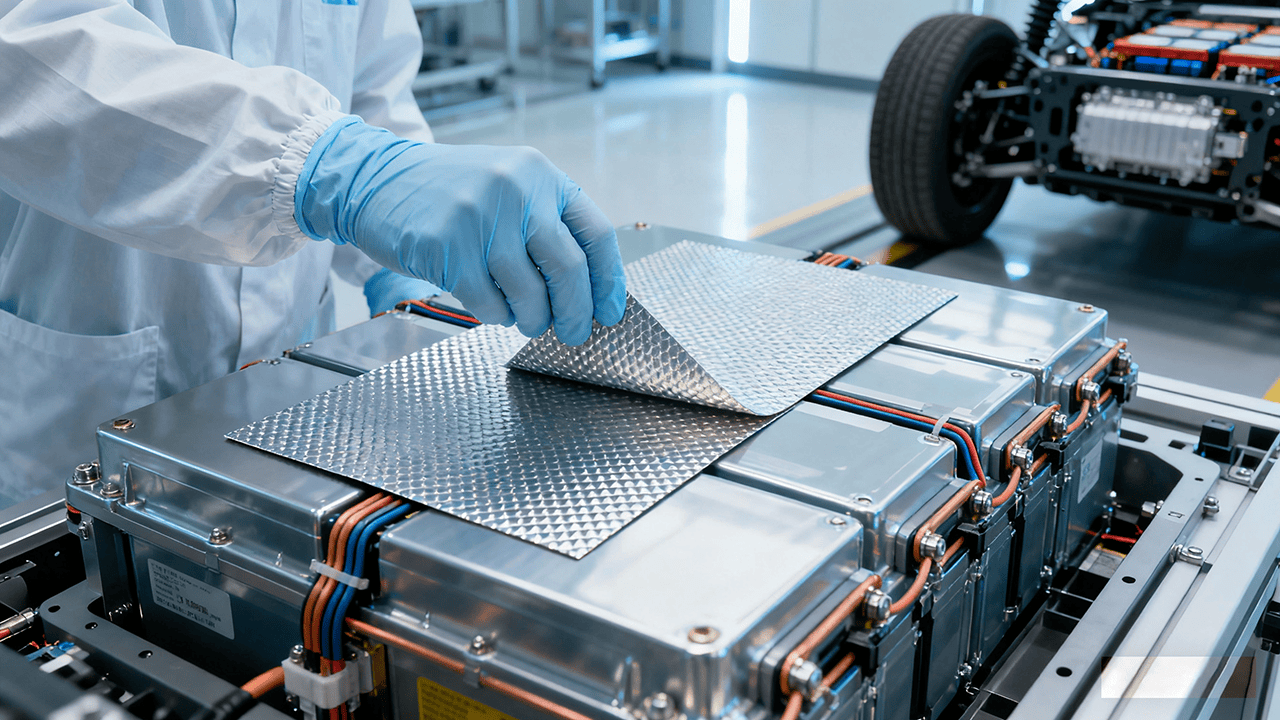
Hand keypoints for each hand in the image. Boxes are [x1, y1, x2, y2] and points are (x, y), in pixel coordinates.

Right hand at [296, 117, 625, 344]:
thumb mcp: (508, 186)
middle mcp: (517, 191)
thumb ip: (546, 224)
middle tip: (574, 333)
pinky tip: (492, 307)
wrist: (375, 180)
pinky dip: (497, 316)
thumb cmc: (449, 192)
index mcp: (541, 175)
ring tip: (528, 321)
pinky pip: (489, 304)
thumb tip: (586, 289)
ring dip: (533, 320)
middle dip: (576, 312)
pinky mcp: (448, 249)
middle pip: (569, 269)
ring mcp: (481, 219)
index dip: (608, 281)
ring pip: (530, 294)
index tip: (610, 311)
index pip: (595, 234)